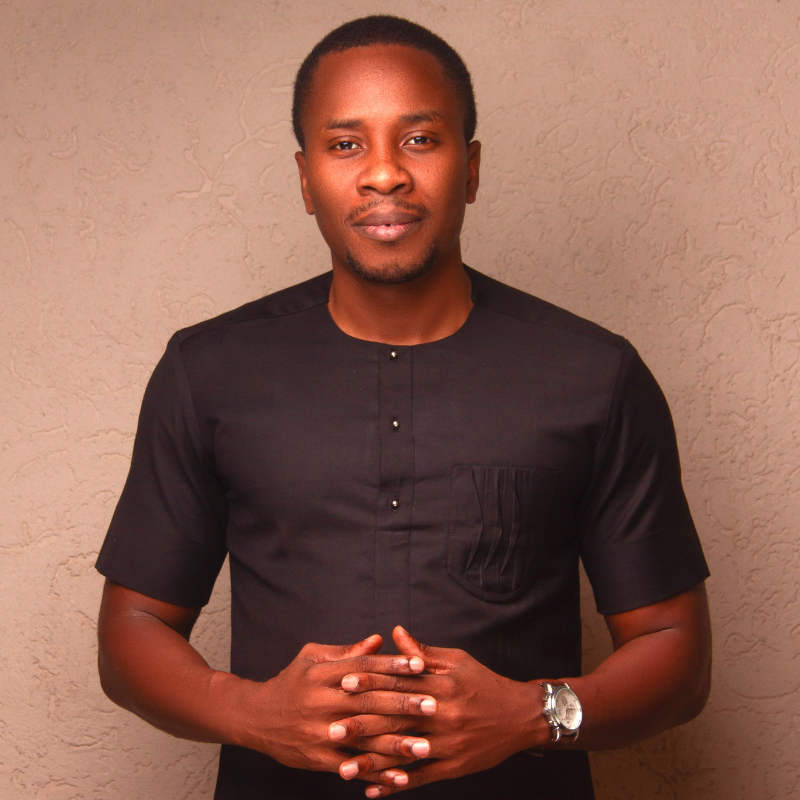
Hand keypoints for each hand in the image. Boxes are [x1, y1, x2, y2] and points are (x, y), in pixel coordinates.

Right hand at [238, 634, 436, 785]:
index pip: (363, 667)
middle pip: (368, 701)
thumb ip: (347, 653)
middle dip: (403, 703)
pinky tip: (400, 777)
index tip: (420, 665)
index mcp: (323, 673)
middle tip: (435, 705)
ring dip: (397, 742)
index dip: (392, 665)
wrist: (255, 717)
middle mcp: (322, 701)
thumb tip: (380, 640)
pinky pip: (351, 765)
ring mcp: (319, 731)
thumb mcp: (313, 658)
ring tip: (426, 745)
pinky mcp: (317, 757)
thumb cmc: (291, 682)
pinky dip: (376, 772)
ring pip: (364, 737)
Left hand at [331, 627, 549, 795]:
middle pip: (396, 718)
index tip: (343, 683)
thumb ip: (422, 652)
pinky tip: (374, 790)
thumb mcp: (457, 660)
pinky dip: (396, 784)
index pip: (399, 681)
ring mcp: (447, 743)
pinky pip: (420, 778)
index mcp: (440, 684)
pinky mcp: (453, 767)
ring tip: (343, 768)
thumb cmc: (484, 683)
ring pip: (403, 753)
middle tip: (331, 729)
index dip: (370, 681)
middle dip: (362, 725)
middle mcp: (441, 714)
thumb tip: (395, 633)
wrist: (520, 717)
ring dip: (372, 761)